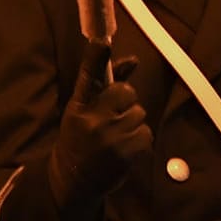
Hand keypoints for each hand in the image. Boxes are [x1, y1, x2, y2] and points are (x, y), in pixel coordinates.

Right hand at [48, 41, 150, 220]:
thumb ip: (105, 85)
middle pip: (127, 93)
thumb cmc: (79, 138)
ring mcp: (111, 138)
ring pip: (139, 113)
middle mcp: (93, 120)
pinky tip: (125, 147)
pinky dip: (139, 139)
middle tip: (113, 117)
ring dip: (133, 122)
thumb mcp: (82, 111)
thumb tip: (132, 60)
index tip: (101, 41)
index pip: (88, 78)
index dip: (95, 58)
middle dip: (125, 103)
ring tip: (118, 135)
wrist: (74, 179)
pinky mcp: (126, 154)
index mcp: (78, 107)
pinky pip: (146, 133)